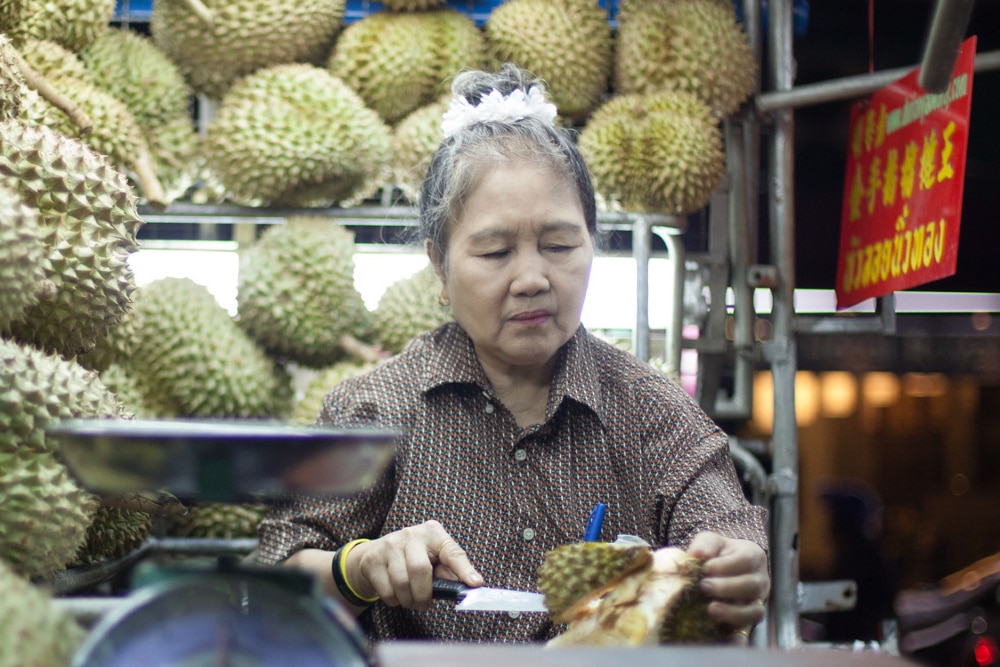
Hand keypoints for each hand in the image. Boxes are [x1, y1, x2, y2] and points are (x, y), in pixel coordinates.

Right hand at [346, 520, 482, 610]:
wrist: (374, 554)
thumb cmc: (412, 558)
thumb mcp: (432, 558)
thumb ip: (448, 571)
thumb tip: (467, 586)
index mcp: (433, 533)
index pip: (452, 552)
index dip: (464, 569)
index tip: (476, 584)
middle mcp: (411, 534)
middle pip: (420, 570)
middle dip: (424, 594)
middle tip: (425, 604)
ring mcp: (390, 545)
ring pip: (401, 582)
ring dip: (409, 600)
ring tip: (411, 601)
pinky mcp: (373, 559)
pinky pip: (387, 590)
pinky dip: (394, 601)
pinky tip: (397, 596)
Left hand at [685, 531, 769, 637]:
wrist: (722, 571)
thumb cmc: (717, 554)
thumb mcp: (711, 542)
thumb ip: (704, 545)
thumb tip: (696, 554)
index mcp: (753, 556)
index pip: (746, 560)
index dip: (726, 565)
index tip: (705, 568)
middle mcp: (760, 581)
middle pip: (752, 586)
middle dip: (727, 588)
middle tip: (704, 587)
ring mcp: (757, 602)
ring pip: (754, 611)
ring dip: (733, 612)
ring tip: (711, 609)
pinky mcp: (748, 622)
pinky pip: (748, 632)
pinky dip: (738, 637)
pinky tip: (725, 638)